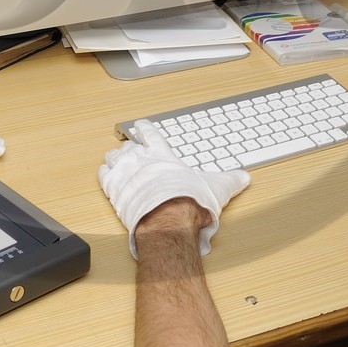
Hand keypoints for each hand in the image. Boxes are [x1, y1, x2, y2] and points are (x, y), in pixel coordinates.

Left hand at [99, 121, 249, 258]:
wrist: (168, 220)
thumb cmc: (189, 201)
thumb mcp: (216, 187)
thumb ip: (230, 180)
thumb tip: (245, 177)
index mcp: (162, 154)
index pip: (150, 133)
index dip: (144, 128)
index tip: (141, 126)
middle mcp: (141, 159)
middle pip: (128, 146)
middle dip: (128, 148)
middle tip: (129, 151)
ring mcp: (125, 173)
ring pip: (113, 158)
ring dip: (114, 160)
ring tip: (116, 162)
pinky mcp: (113, 190)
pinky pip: (103, 176)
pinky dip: (105, 176)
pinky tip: (107, 179)